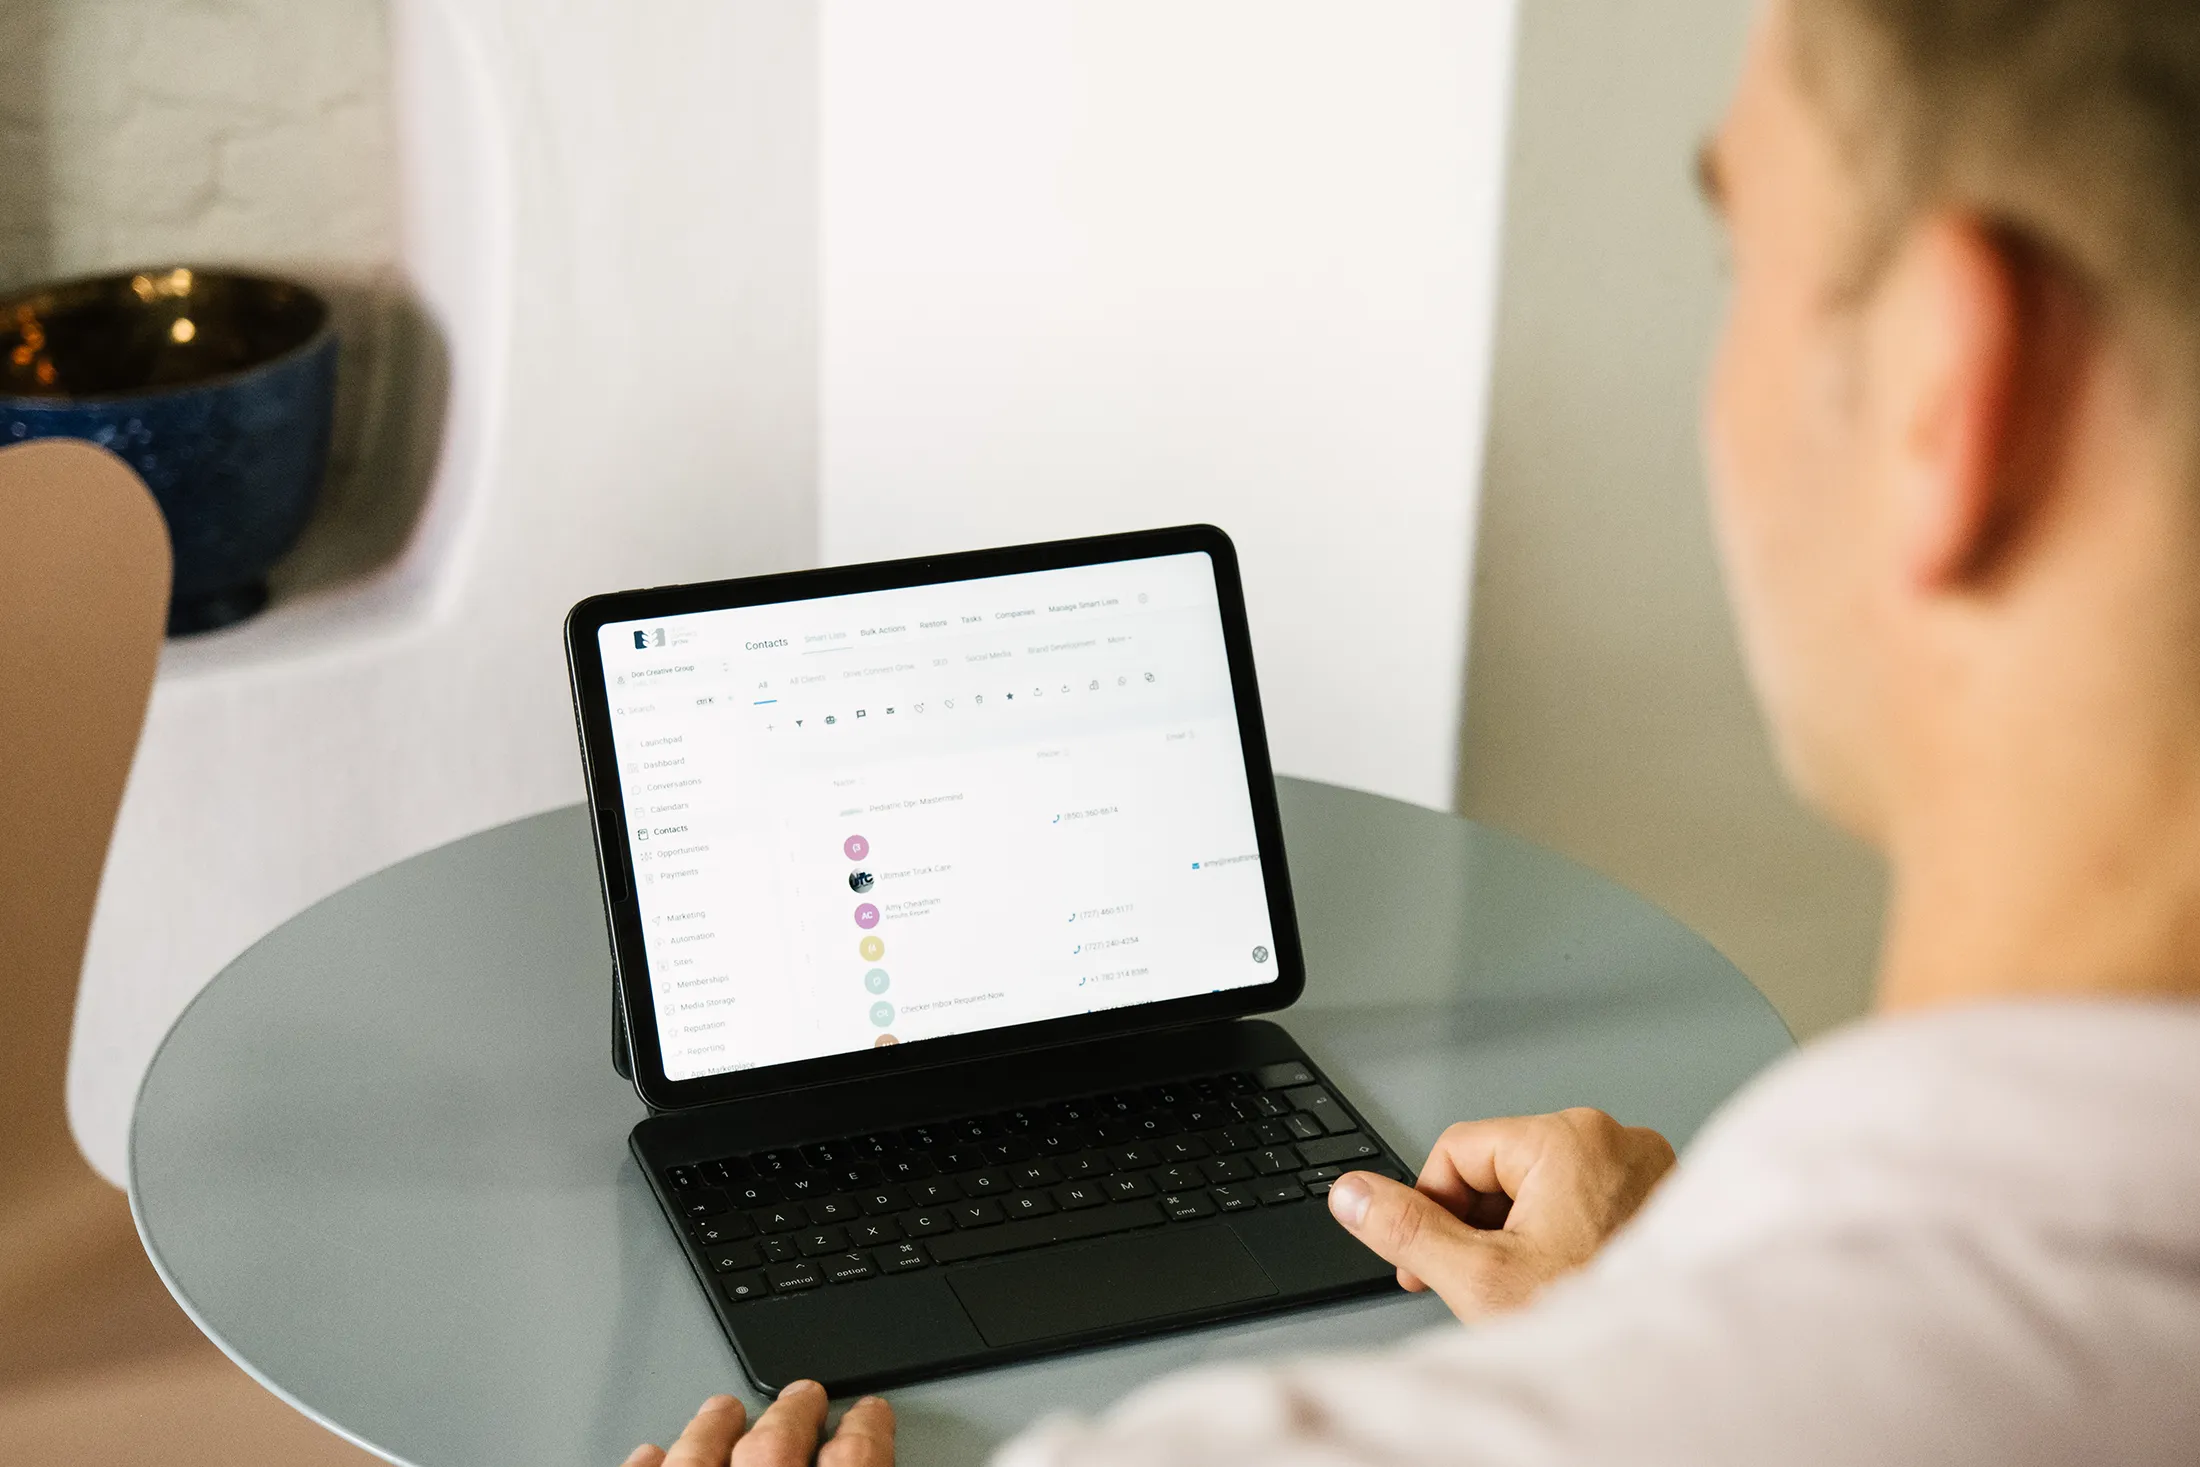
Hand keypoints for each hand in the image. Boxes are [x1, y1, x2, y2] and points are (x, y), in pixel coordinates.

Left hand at [622, 1382, 893, 1466]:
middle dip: (792, 1416)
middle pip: (775, 1448)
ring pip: (698, 1458)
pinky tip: (650, 1454)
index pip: (854, 1464)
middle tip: (805, 1395)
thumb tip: (871, 1461)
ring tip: (723, 1408)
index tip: (871, 1415)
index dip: (867, 1435)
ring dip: (713, 1429)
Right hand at [1327, 1108, 1675, 1320]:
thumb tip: (1353, 1194)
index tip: (1428, 1261)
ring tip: (1530, 1291)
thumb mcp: (1479, 1278)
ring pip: (1538, 1188)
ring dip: (1515, 1236)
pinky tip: (1562, 1282)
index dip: (1429, 1209)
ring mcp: (1640, 1167)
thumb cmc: (1597, 1319)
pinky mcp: (1656, 1197)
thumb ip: (1407, 1229)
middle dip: (1474, 1228)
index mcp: (1567, 1138)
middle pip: (1498, 1168)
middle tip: (1480, 1285)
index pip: (1456, 1151)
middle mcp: (1611, 1139)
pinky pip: (1581, 1202)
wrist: (1675, 1376)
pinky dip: (1559, 1239)